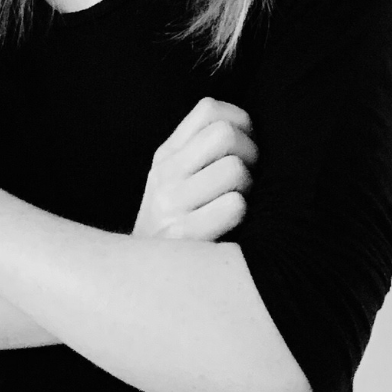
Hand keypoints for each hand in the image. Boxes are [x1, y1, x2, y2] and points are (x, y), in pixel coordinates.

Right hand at [132, 97, 257, 241]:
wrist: (142, 282)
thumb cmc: (179, 228)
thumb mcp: (176, 183)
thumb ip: (202, 151)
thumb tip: (249, 127)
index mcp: (166, 155)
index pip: (209, 109)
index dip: (240, 122)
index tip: (244, 147)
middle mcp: (164, 174)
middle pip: (225, 134)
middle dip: (250, 153)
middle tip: (249, 179)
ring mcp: (170, 204)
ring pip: (234, 169)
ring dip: (248, 188)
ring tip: (238, 204)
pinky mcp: (183, 235)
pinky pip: (234, 205)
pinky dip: (242, 215)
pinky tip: (233, 227)